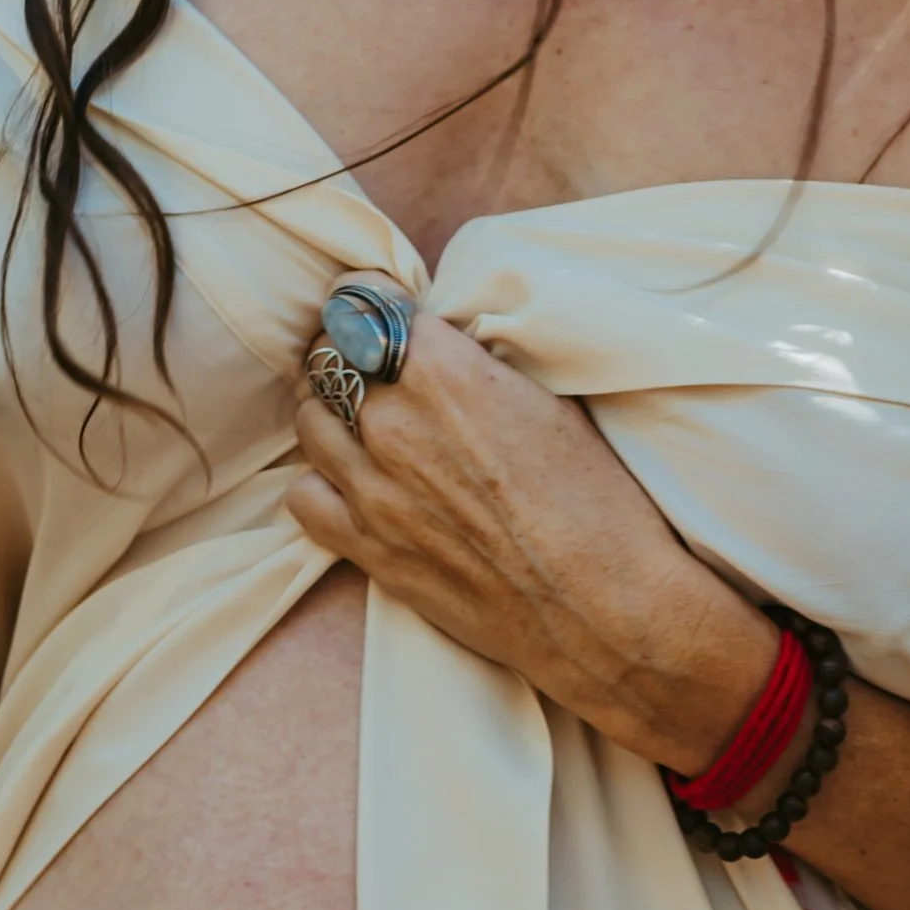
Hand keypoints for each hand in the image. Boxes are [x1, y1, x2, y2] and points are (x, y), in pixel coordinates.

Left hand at [286, 300, 777, 766]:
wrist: (604, 607)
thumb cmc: (597, 499)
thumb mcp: (546, 399)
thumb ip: (471, 366)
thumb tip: (434, 345)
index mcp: (442, 371)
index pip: (361, 304)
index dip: (368, 302)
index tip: (377, 308)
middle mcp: (393, 423)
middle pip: (329, 360)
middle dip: (349, 356)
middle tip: (376, 366)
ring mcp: (372, 490)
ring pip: (309, 423)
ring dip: (333, 413)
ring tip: (365, 421)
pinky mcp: (368, 549)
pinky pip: (305, 497)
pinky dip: (322, 482)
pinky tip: (356, 483)